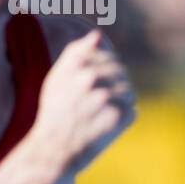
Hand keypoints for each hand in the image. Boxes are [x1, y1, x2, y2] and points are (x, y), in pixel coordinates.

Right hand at [30, 29, 135, 175]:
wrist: (52, 149)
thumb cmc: (55, 112)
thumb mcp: (57, 78)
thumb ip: (76, 53)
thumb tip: (97, 34)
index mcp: (79, 64)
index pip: (109, 59)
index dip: (102, 76)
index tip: (89, 91)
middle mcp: (93, 77)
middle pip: (122, 75)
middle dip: (113, 89)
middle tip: (93, 107)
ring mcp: (107, 97)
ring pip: (129, 93)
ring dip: (119, 105)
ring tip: (97, 117)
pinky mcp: (119, 116)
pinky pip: (132, 112)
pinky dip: (122, 121)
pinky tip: (104, 127)